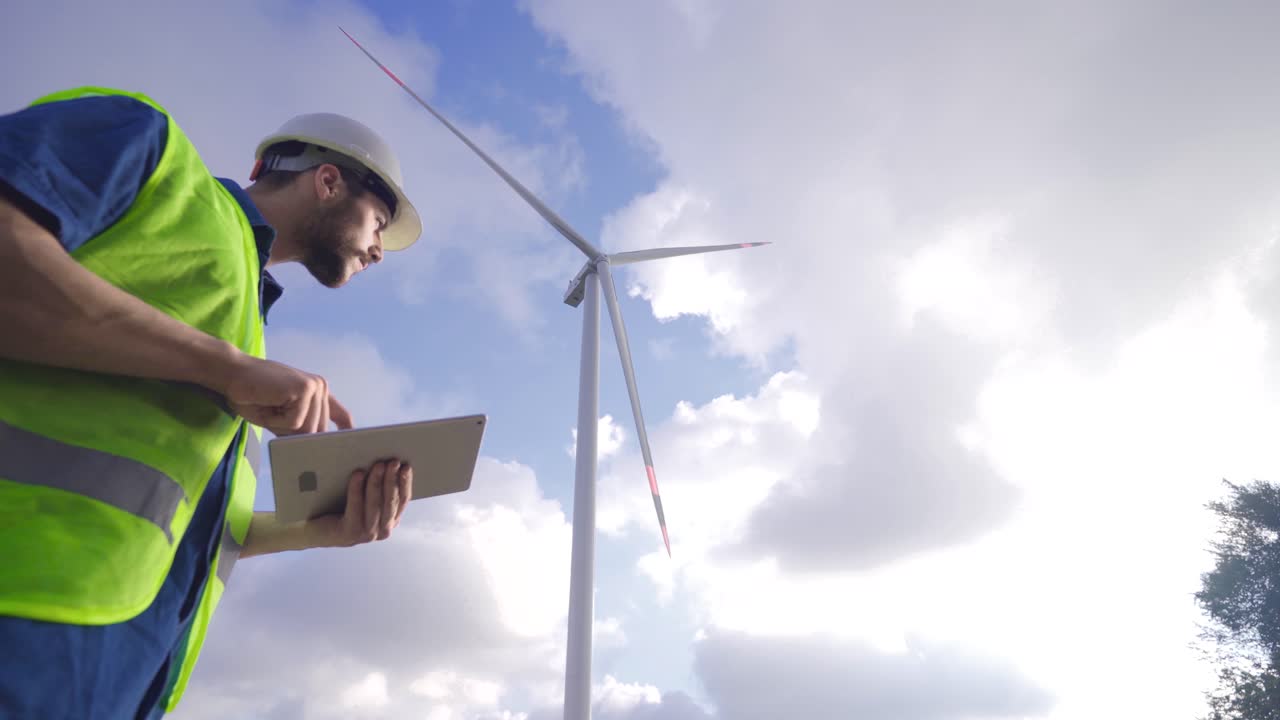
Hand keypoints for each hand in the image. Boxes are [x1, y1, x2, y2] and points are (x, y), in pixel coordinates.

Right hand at [220, 355, 353, 435]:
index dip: (344, 427)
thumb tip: (315, 446)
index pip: (337, 413)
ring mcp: (315, 387)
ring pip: (307, 429)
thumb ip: (300, 428)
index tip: (351, 438)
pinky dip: (276, 420)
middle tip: (272, 414)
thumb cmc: (253, 397)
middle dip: (292, 433)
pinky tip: (269, 403)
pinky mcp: (304, 389)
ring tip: (270, 406)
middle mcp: (320, 388)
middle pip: (317, 430)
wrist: (232, 374)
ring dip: (282, 426)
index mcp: (317, 392)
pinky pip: (294, 422)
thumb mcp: (281, 417)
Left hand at [315, 459, 412, 546]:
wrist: (314, 528)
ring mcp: (367, 534)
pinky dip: (357, 489)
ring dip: (377, 482)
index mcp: (391, 520)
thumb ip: (377, 486)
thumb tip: (387, 462)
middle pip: (391, 501)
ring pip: (375, 504)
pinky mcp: (349, 533)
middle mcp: (383, 530)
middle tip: (393, 462)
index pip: (403, 500)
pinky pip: (355, 507)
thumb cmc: (340, 506)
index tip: (406, 465)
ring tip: (378, 465)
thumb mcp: (365, 497)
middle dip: (392, 479)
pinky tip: (358, 474)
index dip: (405, 482)